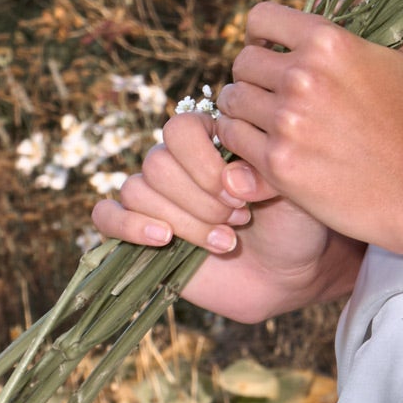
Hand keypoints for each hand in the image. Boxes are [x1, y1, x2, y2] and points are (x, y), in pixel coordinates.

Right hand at [89, 110, 357, 322]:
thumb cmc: (295, 224)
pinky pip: (106, 215)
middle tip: (240, 221)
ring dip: (184, 221)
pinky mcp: (138, 233)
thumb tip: (230, 179)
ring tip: (226, 242)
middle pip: (157, 163)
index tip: (241, 195)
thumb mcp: (296, 190)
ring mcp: (155, 198)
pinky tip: (164, 239)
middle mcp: (177, 163)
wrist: (290, 274)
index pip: (180, 128)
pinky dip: (128, 225)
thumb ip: (267, 173)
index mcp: (211, 140)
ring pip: (138, 191)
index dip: (204, 163)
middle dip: (200, 199)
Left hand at [214, 4, 402, 256]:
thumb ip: (395, 22)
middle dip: (252, 75)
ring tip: (259, 118)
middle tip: (266, 91)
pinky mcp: (277, 162)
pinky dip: (241, 140)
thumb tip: (363, 1)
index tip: (268, 49)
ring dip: (243, 108)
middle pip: (243, 62)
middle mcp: (302, 76)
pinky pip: (233, 138)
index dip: (262, 33)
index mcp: (329, 42)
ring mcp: (286, 120)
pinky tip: (259, 143)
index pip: (262, 19)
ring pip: (233, 100)